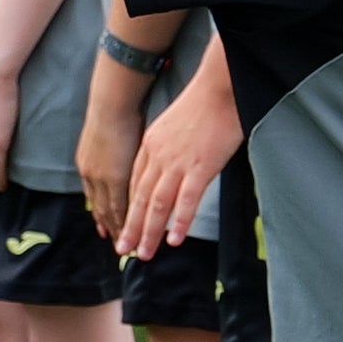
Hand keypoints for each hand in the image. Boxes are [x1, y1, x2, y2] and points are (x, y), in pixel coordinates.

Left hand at [74, 69, 144, 234]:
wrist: (112, 106)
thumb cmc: (115, 115)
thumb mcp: (107, 139)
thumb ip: (112, 154)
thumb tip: (118, 159)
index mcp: (88, 165)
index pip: (95, 197)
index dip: (101, 213)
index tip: (105, 228)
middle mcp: (90, 175)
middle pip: (100, 207)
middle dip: (108, 226)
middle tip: (117, 244)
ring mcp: (99, 178)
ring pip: (108, 210)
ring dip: (116, 228)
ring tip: (125, 244)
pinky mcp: (112, 178)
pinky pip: (117, 206)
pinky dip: (123, 221)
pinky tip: (131, 231)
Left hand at [118, 84, 240, 258]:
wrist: (218, 88)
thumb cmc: (202, 105)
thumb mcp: (172, 126)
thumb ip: (166, 148)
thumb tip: (168, 167)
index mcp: (149, 146)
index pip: (134, 184)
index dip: (128, 208)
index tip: (123, 226)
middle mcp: (158, 157)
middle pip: (140, 199)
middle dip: (131, 227)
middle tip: (124, 249)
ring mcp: (177, 163)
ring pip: (158, 204)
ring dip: (150, 232)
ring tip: (144, 253)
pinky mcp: (200, 167)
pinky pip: (186, 200)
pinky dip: (179, 222)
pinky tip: (174, 239)